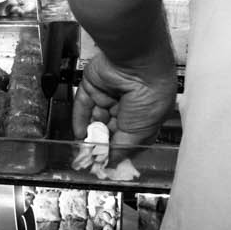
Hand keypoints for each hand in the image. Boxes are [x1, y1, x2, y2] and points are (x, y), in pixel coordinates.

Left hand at [72, 47, 178, 164]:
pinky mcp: (93, 84)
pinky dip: (79, 119)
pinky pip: (83, 104)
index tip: (108, 162)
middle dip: (102, 142)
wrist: (138, 66)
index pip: (129, 136)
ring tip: (86, 147)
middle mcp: (128, 103)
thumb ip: (123, 148)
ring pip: (96, 117)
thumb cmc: (151, 95)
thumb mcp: (141, 131)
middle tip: (93, 158)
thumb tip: (111, 163)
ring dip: (91, 132)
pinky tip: (79, 134)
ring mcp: (110, 93)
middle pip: (110, 128)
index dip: (118, 149)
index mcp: (145, 113)